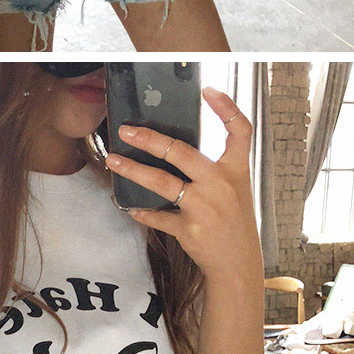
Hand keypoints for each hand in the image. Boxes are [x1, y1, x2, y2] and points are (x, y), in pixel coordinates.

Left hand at [104, 91, 262, 295]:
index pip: (239, 131)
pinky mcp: (189, 229)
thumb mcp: (235, 189)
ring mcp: (204, 208)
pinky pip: (158, 217)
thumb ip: (214, 168)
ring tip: (114, 161)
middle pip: (182, 152)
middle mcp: (220, 185)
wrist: (238, 263)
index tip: (209, 91)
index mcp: (236, 171)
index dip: (227, 108)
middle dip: (150, 139)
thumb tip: (177, 148)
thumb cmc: (234, 222)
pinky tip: (129, 206)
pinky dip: (142, 211)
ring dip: (133, 170)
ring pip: (162, 182)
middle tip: (127, 131)